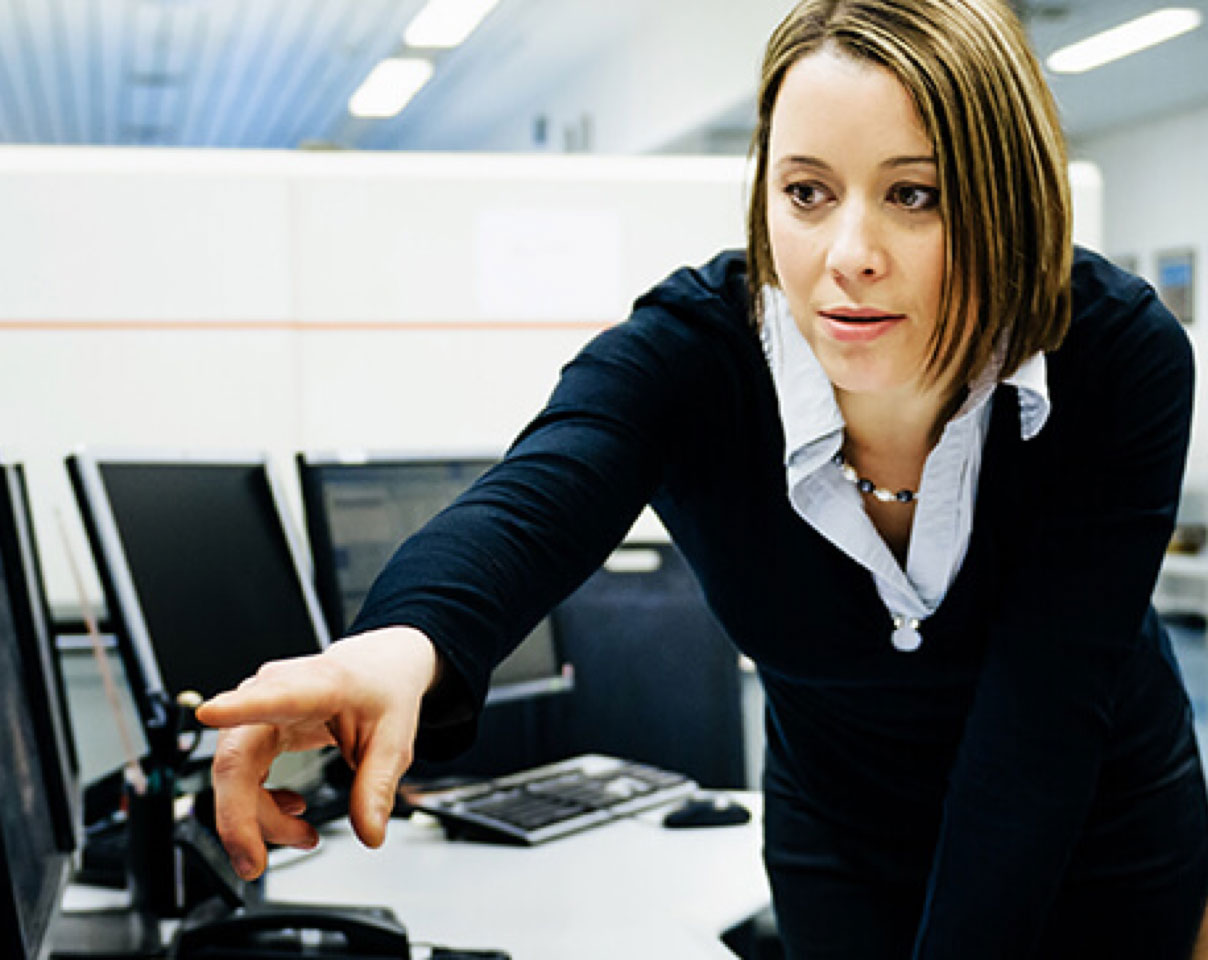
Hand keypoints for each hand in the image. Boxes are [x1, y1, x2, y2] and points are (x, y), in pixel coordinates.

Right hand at [195, 626, 440, 879]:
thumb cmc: (380, 691)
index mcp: (316, 685)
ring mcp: (256, 711)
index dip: (238, 707)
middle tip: (253, 863)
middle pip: (237, 757)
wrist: (374, 671)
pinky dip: (260, 806)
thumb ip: (377, 786)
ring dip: (261, 817)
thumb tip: (369, 833)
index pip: (273, 696)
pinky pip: (241, 776)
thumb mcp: (394, 740)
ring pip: (235, 776)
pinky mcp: (252, 728)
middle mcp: (274, 692)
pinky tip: (292, 811)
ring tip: (305, 834)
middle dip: (238, 817)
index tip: (210, 713)